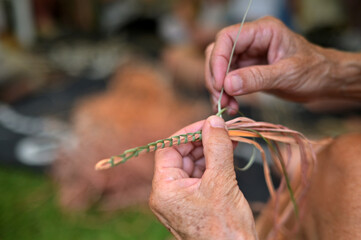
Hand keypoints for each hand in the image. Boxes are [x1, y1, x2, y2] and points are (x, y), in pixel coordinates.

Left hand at [149, 116, 256, 239]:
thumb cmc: (225, 228)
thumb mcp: (221, 182)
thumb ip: (217, 148)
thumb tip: (214, 121)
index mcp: (164, 189)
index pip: (168, 149)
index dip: (187, 133)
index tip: (208, 124)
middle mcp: (168, 194)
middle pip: (181, 155)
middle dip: (202, 141)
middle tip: (223, 131)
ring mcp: (181, 199)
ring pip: (192, 165)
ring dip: (210, 151)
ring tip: (230, 140)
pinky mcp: (194, 202)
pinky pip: (200, 176)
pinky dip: (213, 164)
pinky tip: (228, 154)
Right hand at [205, 16, 358, 112]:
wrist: (325, 81)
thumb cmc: (314, 71)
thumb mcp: (287, 74)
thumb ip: (257, 78)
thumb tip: (227, 85)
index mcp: (263, 31)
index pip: (228, 38)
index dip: (218, 60)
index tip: (220, 84)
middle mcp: (252, 41)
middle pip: (218, 53)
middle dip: (216, 77)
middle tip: (221, 99)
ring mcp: (248, 56)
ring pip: (220, 69)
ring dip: (219, 89)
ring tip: (227, 107)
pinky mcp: (247, 71)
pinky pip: (228, 81)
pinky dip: (226, 94)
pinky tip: (232, 106)